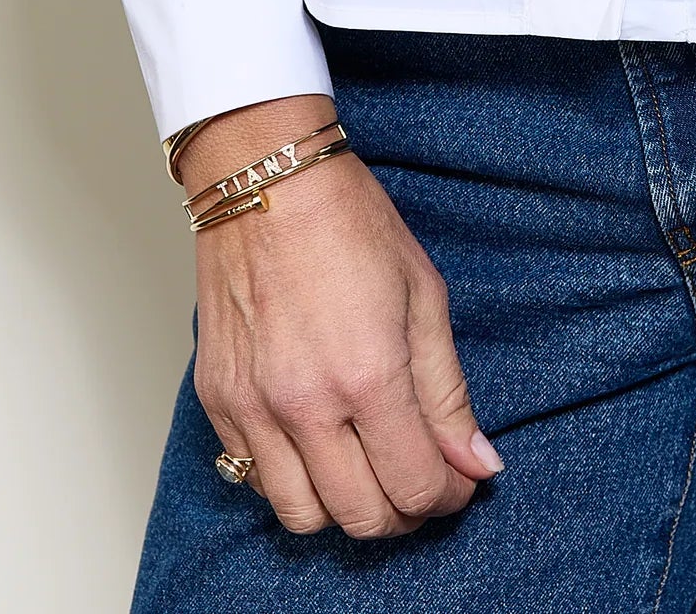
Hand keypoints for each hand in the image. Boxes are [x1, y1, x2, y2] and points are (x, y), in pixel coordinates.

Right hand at [180, 94, 502, 537]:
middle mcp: (304, 403)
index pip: (415, 486)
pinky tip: (316, 441)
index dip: (448, 496)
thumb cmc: (348, 221)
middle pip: (361, 517)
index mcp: (368, 375)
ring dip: (344, 507)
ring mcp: (253, 406)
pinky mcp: (218, 400)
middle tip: (419, 480)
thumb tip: (477, 463)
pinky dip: (291, 478)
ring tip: (368, 467)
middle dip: (403, 512)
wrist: (266, 178)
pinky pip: (253, 478)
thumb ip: (448, 393)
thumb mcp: (424, 295)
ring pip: (302, 516)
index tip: (459, 481)